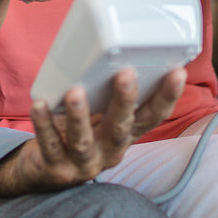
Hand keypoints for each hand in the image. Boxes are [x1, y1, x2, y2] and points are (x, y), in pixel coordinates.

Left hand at [0, 67, 187, 196]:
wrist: (45, 171)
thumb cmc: (77, 133)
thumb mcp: (100, 115)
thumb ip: (109, 92)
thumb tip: (116, 46)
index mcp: (126, 135)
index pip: (152, 117)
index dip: (167, 97)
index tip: (177, 72)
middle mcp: (110, 151)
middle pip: (121, 128)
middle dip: (125, 101)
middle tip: (126, 74)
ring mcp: (84, 164)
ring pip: (84, 141)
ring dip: (80, 116)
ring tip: (75, 91)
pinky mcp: (57, 169)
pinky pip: (49, 145)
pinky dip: (44, 124)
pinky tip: (40, 105)